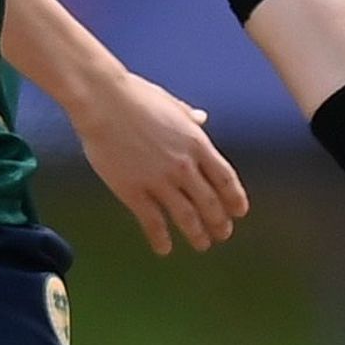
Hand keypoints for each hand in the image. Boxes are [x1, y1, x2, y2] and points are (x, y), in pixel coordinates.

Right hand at [68, 69, 248, 254]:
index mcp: (196, 143)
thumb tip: (202, 118)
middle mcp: (183, 166)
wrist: (103, 102)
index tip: (240, 211)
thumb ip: (189, 117)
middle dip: (219, 221)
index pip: (225, 178)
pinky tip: (164, 249)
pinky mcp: (133, 191)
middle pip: (209, 201)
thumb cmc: (135, 96)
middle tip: (223, 234)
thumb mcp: (171, 104)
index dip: (235, 198)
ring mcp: (159, 180)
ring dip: (196, 233)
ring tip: (202, 245)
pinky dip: (160, 237)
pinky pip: (152, 221)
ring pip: (186, 215)